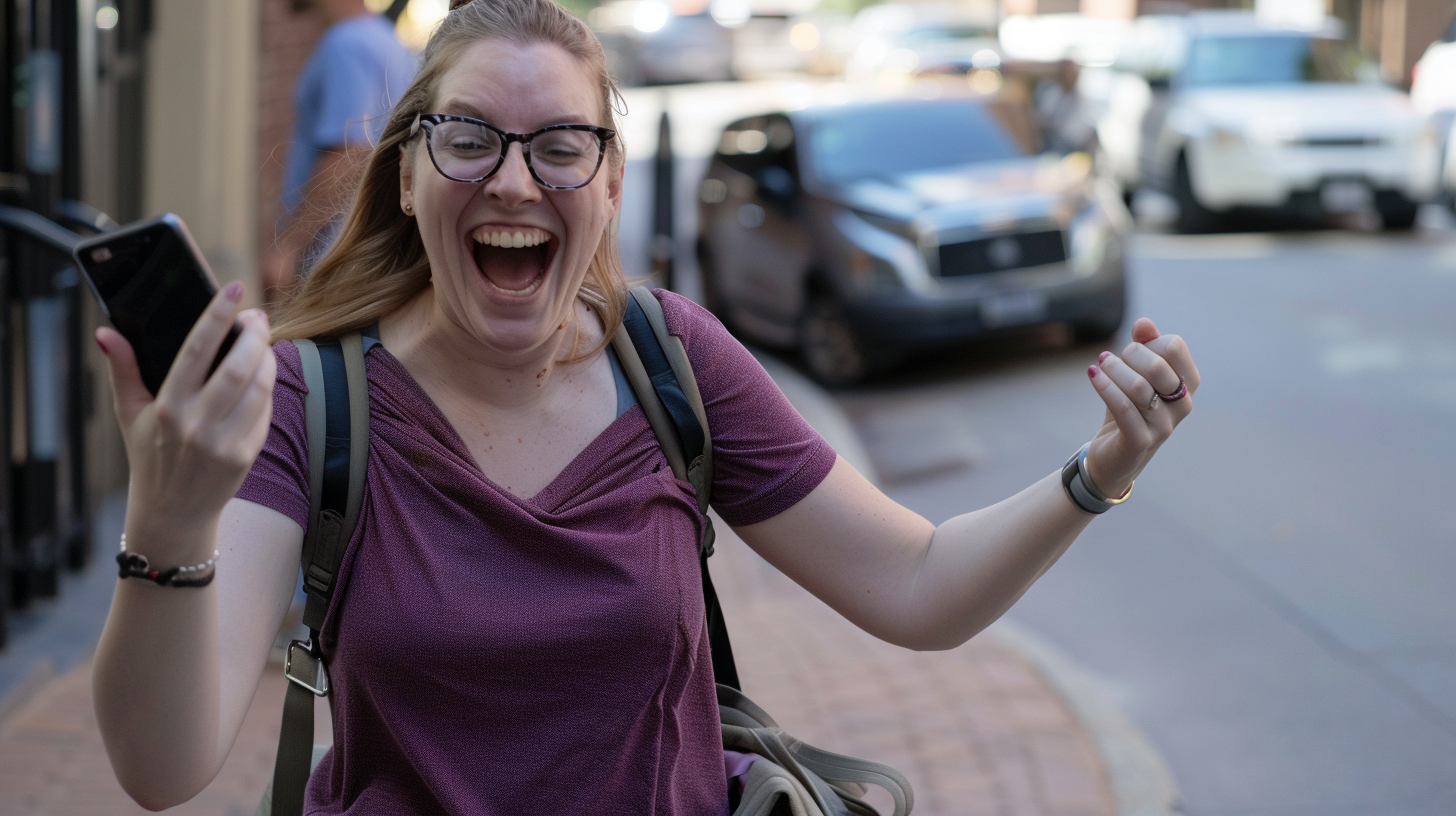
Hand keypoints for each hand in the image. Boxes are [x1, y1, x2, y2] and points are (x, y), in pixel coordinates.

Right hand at [96, 282, 277, 557]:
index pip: (198, 349)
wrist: (172, 512)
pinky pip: (265, 411)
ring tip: (263, 343)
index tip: (235, 289)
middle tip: (257, 316)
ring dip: (268, 358)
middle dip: (254, 334)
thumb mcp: (129, 413)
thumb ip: (122, 370)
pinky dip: (268, 389)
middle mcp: (196, 422)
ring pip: (260, 386)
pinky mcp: (246, 455)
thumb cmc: (149, 455)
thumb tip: (105, 332)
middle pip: (239, 366)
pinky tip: (262, 377)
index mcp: (167, 405)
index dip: (218, 315)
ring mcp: (224, 441)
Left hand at [1082, 318, 1198, 497]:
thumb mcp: (1135, 376)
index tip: (1130, 350)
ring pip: (1139, 387)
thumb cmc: (1128, 410)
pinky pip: (1124, 408)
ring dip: (1113, 370)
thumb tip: (1143, 323)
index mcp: (1188, 384)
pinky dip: (1105, 387)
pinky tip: (1092, 373)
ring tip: (1099, 365)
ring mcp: (1164, 426)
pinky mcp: (1140, 441)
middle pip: (1159, 366)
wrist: (1113, 457)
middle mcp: (1182, 405)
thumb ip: (1144, 347)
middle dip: (1130, 354)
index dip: (1148, 342)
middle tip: (1109, 358)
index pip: (1175, 347)